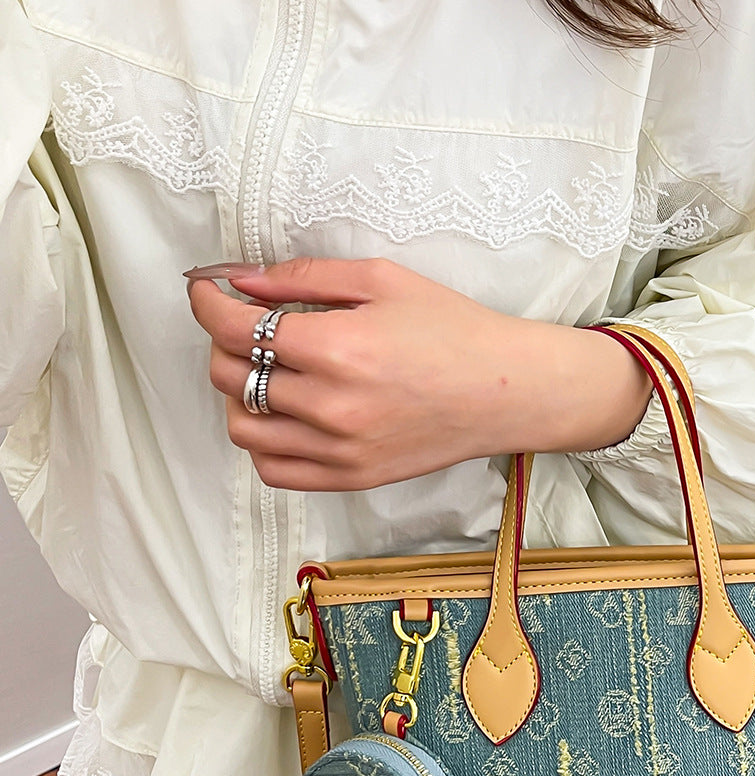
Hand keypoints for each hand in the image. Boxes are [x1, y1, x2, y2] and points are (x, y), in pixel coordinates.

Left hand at [186, 257, 652, 490]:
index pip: (234, 327)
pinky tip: (284, 417)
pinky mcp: (351, 478)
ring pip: (243, 428)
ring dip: (240, 395)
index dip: (207, 301)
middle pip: (231, 375)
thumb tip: (240, 280)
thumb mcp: (382, 280)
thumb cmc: (453, 329)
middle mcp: (330, 405)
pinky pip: (273, 470)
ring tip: (269, 373)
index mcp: (337, 348)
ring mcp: (339, 449)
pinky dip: (263, 443)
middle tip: (250, 325)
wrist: (506, 392)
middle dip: (225, 341)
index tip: (209, 290)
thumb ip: (303, 277)